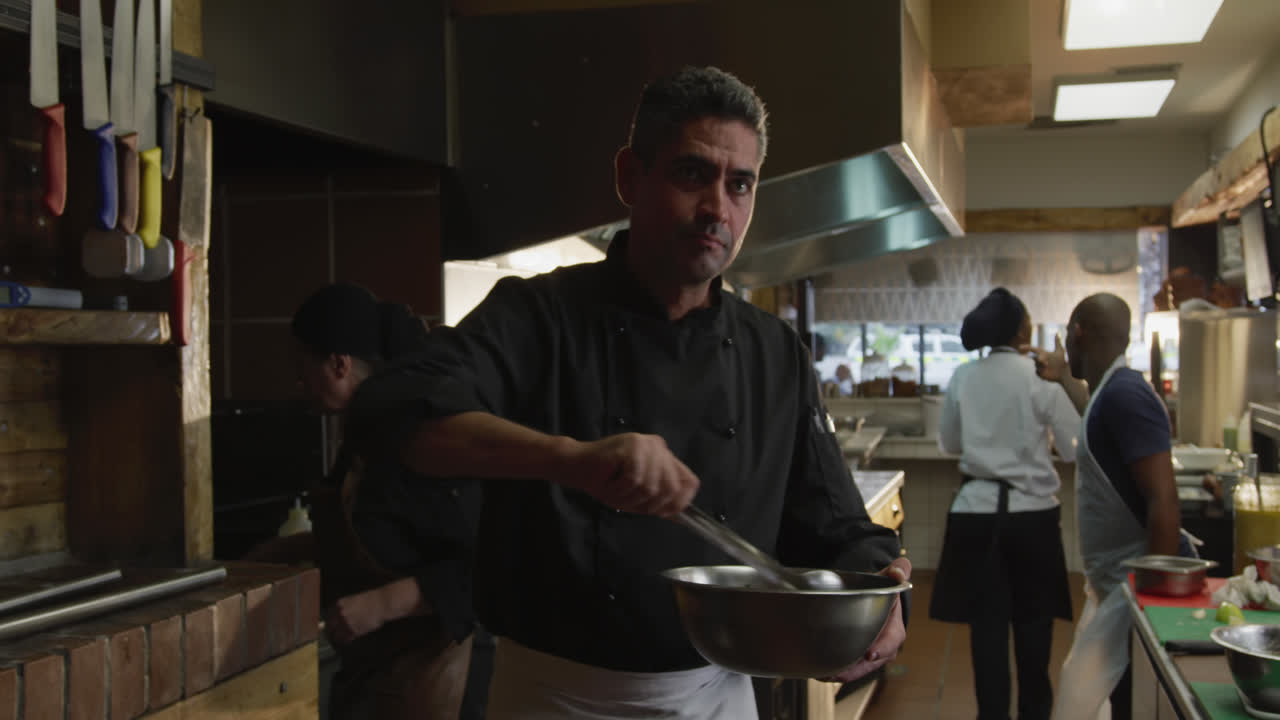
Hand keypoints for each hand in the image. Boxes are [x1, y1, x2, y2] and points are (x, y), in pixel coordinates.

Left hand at [325, 586, 391, 645]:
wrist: (382, 603)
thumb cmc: (371, 600)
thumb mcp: (353, 600)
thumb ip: (344, 608)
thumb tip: (338, 618)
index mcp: (339, 605)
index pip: (328, 617)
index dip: (329, 624)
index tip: (331, 628)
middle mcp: (340, 614)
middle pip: (329, 628)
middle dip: (331, 633)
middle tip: (332, 636)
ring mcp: (346, 623)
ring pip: (337, 636)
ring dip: (338, 639)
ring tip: (340, 640)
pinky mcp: (354, 631)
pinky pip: (346, 639)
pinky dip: (347, 640)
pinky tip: (349, 640)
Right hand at [559, 433, 698, 515]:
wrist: (577, 467)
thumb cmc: (606, 480)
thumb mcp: (638, 494)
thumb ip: (659, 499)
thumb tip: (680, 514)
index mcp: (664, 456)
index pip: (689, 481)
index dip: (681, 502)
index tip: (664, 513)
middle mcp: (658, 447)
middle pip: (671, 489)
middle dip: (649, 504)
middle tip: (629, 502)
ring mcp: (645, 445)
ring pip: (651, 488)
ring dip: (629, 498)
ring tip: (616, 491)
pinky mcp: (631, 447)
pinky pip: (634, 481)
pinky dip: (620, 490)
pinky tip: (611, 483)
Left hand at [826, 557, 910, 682]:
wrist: (873, 599)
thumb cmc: (882, 590)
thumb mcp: (890, 579)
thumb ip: (897, 571)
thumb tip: (899, 572)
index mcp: (895, 628)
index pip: (891, 640)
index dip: (882, 648)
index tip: (870, 654)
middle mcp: (884, 645)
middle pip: (871, 663)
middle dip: (855, 670)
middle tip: (837, 673)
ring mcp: (871, 653)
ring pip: (858, 669)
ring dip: (842, 674)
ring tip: (824, 675)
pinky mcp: (858, 657)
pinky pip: (849, 667)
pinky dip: (836, 671)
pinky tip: (820, 672)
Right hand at [1019, 335, 1068, 382]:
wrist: (1064, 372)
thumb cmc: (1062, 361)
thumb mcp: (1060, 351)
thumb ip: (1057, 342)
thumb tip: (1056, 333)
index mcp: (1043, 353)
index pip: (1033, 349)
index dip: (1026, 347)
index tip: (1020, 347)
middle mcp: (1039, 359)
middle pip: (1035, 358)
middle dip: (1041, 359)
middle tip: (1046, 362)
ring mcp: (1039, 366)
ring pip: (1036, 365)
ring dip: (1043, 366)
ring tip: (1050, 367)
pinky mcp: (1039, 373)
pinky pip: (1037, 371)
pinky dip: (1042, 371)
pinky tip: (1048, 371)